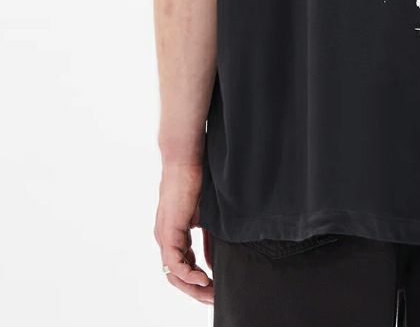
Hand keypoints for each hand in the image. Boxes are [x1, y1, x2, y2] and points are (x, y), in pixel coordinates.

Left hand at [154, 163, 213, 304]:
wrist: (186, 159)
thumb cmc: (198, 181)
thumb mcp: (207, 217)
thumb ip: (208, 240)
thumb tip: (213, 265)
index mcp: (175, 236)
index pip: (184, 268)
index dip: (199, 283)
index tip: (216, 290)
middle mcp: (166, 239)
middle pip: (177, 277)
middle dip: (197, 291)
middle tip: (215, 298)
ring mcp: (165, 236)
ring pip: (174, 274)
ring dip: (193, 287)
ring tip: (212, 293)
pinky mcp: (168, 231)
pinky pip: (174, 262)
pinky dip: (188, 274)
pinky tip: (204, 277)